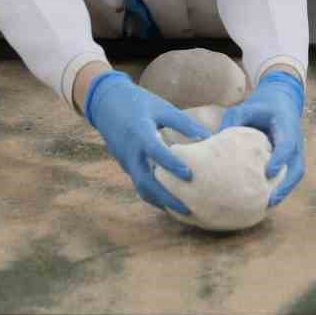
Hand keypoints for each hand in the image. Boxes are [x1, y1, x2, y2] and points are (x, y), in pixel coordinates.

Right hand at [84, 71, 211, 214]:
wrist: (106, 104)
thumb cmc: (138, 103)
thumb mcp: (161, 108)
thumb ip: (183, 123)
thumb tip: (208, 137)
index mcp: (139, 133)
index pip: (156, 152)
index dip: (172, 164)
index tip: (189, 175)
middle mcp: (131, 152)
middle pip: (146, 182)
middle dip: (166, 198)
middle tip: (188, 209)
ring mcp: (126, 161)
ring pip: (142, 188)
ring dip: (160, 201)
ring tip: (183, 211)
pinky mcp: (126, 166)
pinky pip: (140, 184)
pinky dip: (155, 195)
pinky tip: (172, 201)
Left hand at [220, 70, 304, 206]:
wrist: (279, 102)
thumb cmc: (260, 107)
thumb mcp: (245, 108)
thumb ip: (233, 122)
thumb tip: (214, 141)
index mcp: (286, 126)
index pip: (287, 145)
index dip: (280, 159)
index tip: (269, 173)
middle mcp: (296, 141)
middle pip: (297, 166)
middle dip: (285, 184)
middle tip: (269, 200)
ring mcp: (296, 152)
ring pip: (295, 174)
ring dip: (284, 190)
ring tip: (267, 206)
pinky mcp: (292, 159)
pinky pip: (291, 176)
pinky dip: (282, 188)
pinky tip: (267, 201)